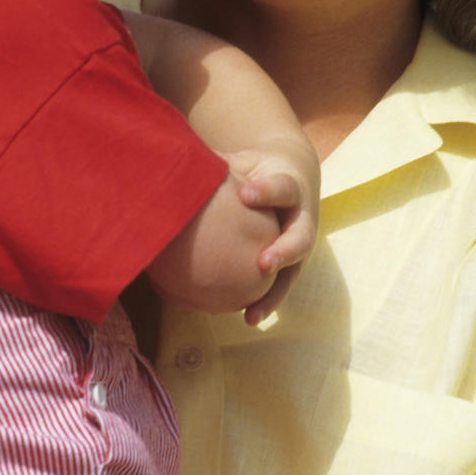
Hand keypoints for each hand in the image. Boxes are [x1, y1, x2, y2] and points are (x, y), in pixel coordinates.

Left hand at [228, 144, 319, 322]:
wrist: (293, 178)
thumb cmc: (258, 170)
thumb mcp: (243, 161)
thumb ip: (217, 164)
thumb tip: (173, 156)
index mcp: (290, 187)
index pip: (281, 187)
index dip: (265, 191)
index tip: (244, 193)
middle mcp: (302, 219)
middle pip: (300, 237)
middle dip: (283, 250)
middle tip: (263, 262)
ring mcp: (299, 245)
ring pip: (292, 273)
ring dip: (273, 294)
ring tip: (251, 312)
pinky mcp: (291, 266)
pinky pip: (279, 287)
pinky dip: (265, 303)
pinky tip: (246, 318)